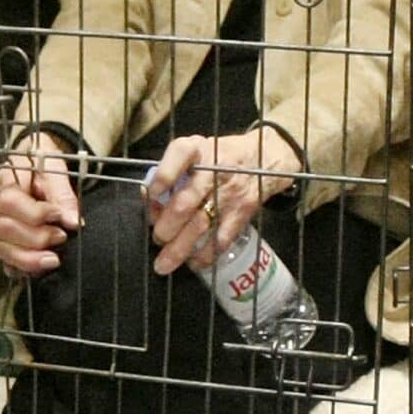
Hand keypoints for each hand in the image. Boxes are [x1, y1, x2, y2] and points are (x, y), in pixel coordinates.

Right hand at [0, 139, 82, 279]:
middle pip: (4, 229)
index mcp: (4, 182)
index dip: (35, 214)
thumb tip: (73, 222)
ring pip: (1, 249)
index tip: (57, 214)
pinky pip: (6, 263)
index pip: (10, 202)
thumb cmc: (44, 163)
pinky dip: (22, 269)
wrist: (37, 163)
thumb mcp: (55, 168)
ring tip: (53, 258)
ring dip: (29, 258)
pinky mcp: (5, 243)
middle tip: (61, 236)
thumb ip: (63, 194)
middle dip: (35, 238)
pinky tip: (39, 270)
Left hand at [145, 129, 298, 275]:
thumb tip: (149, 200)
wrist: (263, 158)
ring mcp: (229, 193)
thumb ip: (171, 172)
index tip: (152, 194)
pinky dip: (205, 255)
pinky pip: (221, 239)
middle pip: (185, 202)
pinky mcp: (242, 212)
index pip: (179, 155)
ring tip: (163, 265)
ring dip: (179, 249)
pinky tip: (193, 262)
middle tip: (157, 239)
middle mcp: (213, 170)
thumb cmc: (217, 158)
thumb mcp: (195, 151)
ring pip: (200, 226)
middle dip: (166, 226)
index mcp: (196, 149)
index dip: (163, 177)